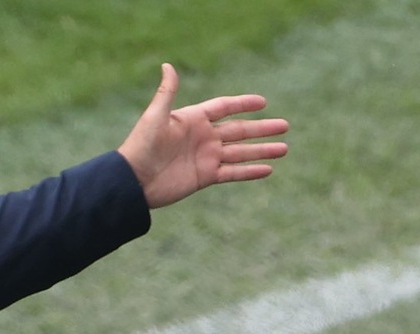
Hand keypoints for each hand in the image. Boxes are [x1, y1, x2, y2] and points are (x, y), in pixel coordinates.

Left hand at [117, 63, 288, 208]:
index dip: (243, 104)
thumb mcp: (155, 117)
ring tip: (284, 148)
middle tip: (285, 125)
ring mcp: (205, 158)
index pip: (224, 108)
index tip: (263, 102)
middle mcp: (202, 138)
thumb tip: (168, 65)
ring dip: (262, 150)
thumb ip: (167, 93)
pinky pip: (233, 173)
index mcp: (193, 120)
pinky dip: (250, 172)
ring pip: (241, 153)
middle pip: (239, 131)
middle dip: (262, 129)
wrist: (133, 181)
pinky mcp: (205, 177)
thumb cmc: (141, 146)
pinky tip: (268, 169)